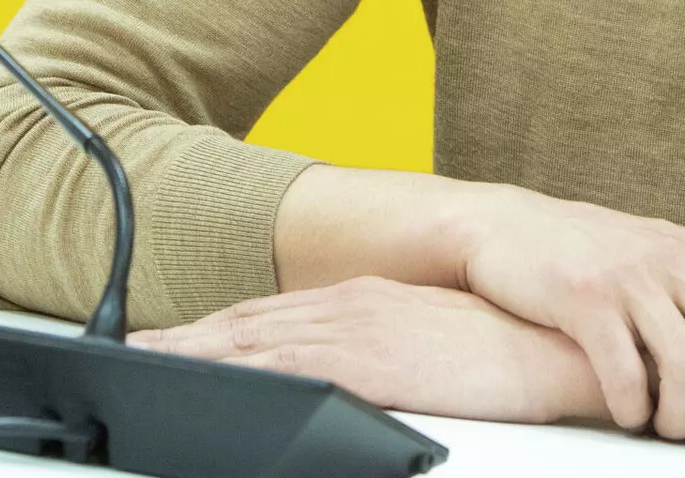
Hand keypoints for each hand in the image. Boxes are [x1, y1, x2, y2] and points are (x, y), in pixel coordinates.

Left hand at [129, 278, 604, 424]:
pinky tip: (209, 376)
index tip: (169, 341)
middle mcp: (350, 307)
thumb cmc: (503, 353)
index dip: (217, 329)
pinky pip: (288, 365)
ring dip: (198, 350)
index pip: (273, 318)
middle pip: (251, 325)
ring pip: (256, 340)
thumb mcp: (428, 353)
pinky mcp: (368, 358)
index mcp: (363, 305)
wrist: (552, 342)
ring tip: (147, 361)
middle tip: (131, 348)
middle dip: (190, 339)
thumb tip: (351, 379)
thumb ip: (381, 360)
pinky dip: (242, 367)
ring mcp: (356, 328)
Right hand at [454, 185, 684, 441]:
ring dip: (681, 422)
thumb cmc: (603, 258)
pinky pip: (626, 377)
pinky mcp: (587, 299)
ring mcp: (636, 277)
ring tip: (665, 429)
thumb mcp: (673, 262)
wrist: (516, 227)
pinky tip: (625, 412)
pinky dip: (632, 411)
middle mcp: (684, 259)